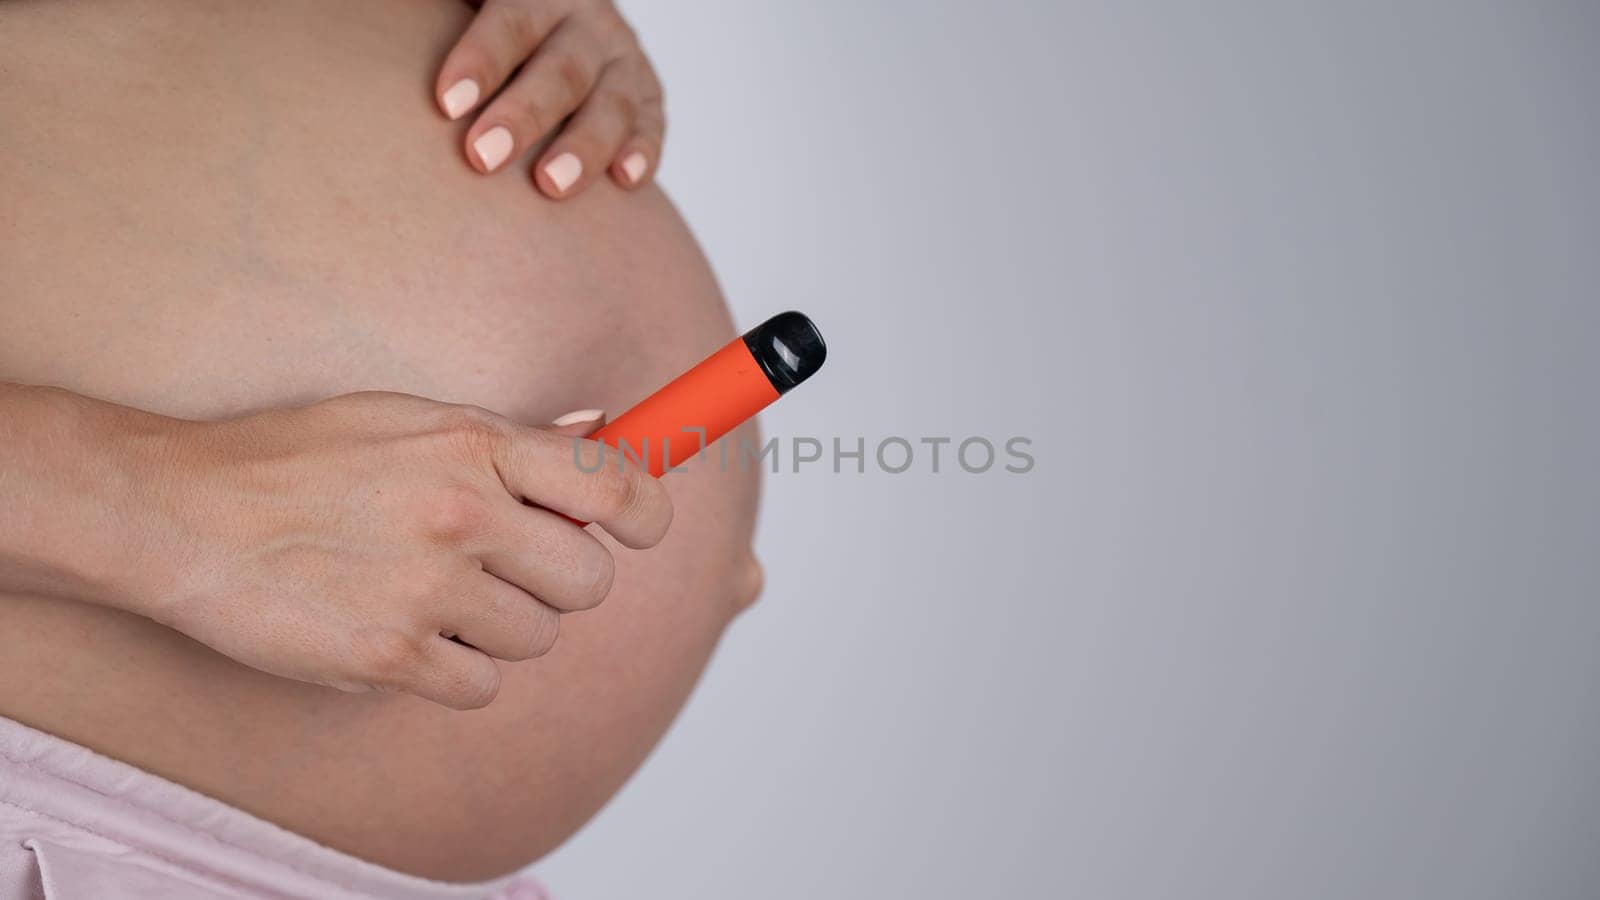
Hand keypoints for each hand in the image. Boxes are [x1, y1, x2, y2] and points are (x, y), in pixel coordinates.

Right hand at [139, 393, 671, 709]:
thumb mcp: (404, 417)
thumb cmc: (293, 459)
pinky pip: (482, 686)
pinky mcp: (388, 657)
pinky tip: (406, 633)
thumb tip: (601, 427)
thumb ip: (509, 434)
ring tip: (432, 594)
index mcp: (474, 443)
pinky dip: (454, 670)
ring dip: (501, 627)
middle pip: (591, 582)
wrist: (181, 514)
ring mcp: (426, 589)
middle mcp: (462, 513)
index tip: (639, 529)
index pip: (616, 484)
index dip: (647, 514)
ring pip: (539, 639)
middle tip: (507, 568)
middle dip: (562, 581)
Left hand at [435, 0, 664, 198]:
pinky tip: (625, 180)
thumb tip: (360, 10)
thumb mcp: (460, 3)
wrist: (554, 24)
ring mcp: (623, 60)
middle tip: (481, 158)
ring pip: (613, 102)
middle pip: (561, 68)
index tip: (445, 103)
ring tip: (549, 186)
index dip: (481, 58)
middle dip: (523, 114)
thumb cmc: (480, 22)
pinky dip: (643, 150)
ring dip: (584, 145)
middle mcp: (588, 20)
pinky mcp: (648, 98)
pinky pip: (652, 124)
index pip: (512, 19)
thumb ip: (428, 7)